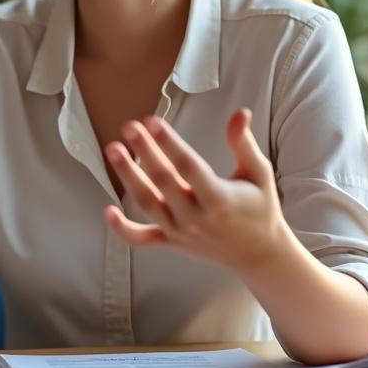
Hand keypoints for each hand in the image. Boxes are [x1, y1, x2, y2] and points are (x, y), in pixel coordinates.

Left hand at [102, 108, 291, 271]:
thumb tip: (240, 113)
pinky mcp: (172, 242)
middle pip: (164, 182)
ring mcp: (181, 232)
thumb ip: (244, 143)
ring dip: (128, 177)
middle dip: (145, 152)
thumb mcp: (258, 173)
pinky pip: (142, 239)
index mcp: (220, 198)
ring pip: (148, 204)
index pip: (189, 166)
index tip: (153, 121)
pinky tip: (106, 210)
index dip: (170, 143)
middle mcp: (197, 217)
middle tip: (129, 127)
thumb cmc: (260, 208)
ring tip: (114, 150)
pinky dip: (122, 229)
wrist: (259, 254)